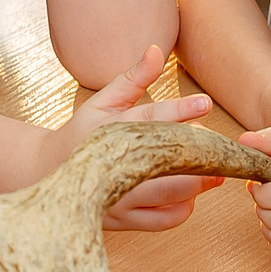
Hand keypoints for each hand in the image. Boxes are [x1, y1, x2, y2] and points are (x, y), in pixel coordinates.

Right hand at [48, 46, 218, 231]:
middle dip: (199, 156)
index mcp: (110, 131)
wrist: (47, 171)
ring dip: (197, 184)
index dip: (179, 110)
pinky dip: (182, 209)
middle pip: (165, 162)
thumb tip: (156, 50)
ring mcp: (117, 195)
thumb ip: (133, 78)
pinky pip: (161, 220)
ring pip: (167, 194)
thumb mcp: (103, 101)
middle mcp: (113, 165)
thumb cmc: (83, 133)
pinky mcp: (121, 220)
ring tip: (215, 175)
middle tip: (223, 151)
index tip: (204, 104)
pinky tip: (189, 196)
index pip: (149, 118)